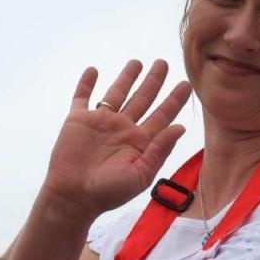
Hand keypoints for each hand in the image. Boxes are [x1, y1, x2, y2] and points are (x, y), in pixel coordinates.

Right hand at [37, 60, 191, 221]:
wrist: (73, 197)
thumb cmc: (108, 192)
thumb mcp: (140, 174)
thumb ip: (160, 150)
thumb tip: (181, 127)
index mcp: (140, 141)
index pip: (162, 115)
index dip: (174, 100)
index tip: (186, 85)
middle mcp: (123, 128)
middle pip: (142, 98)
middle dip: (153, 81)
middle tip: (163, 63)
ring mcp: (100, 122)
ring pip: (117, 93)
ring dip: (126, 77)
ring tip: (137, 62)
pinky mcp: (78, 120)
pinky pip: (82, 97)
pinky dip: (86, 83)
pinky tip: (93, 70)